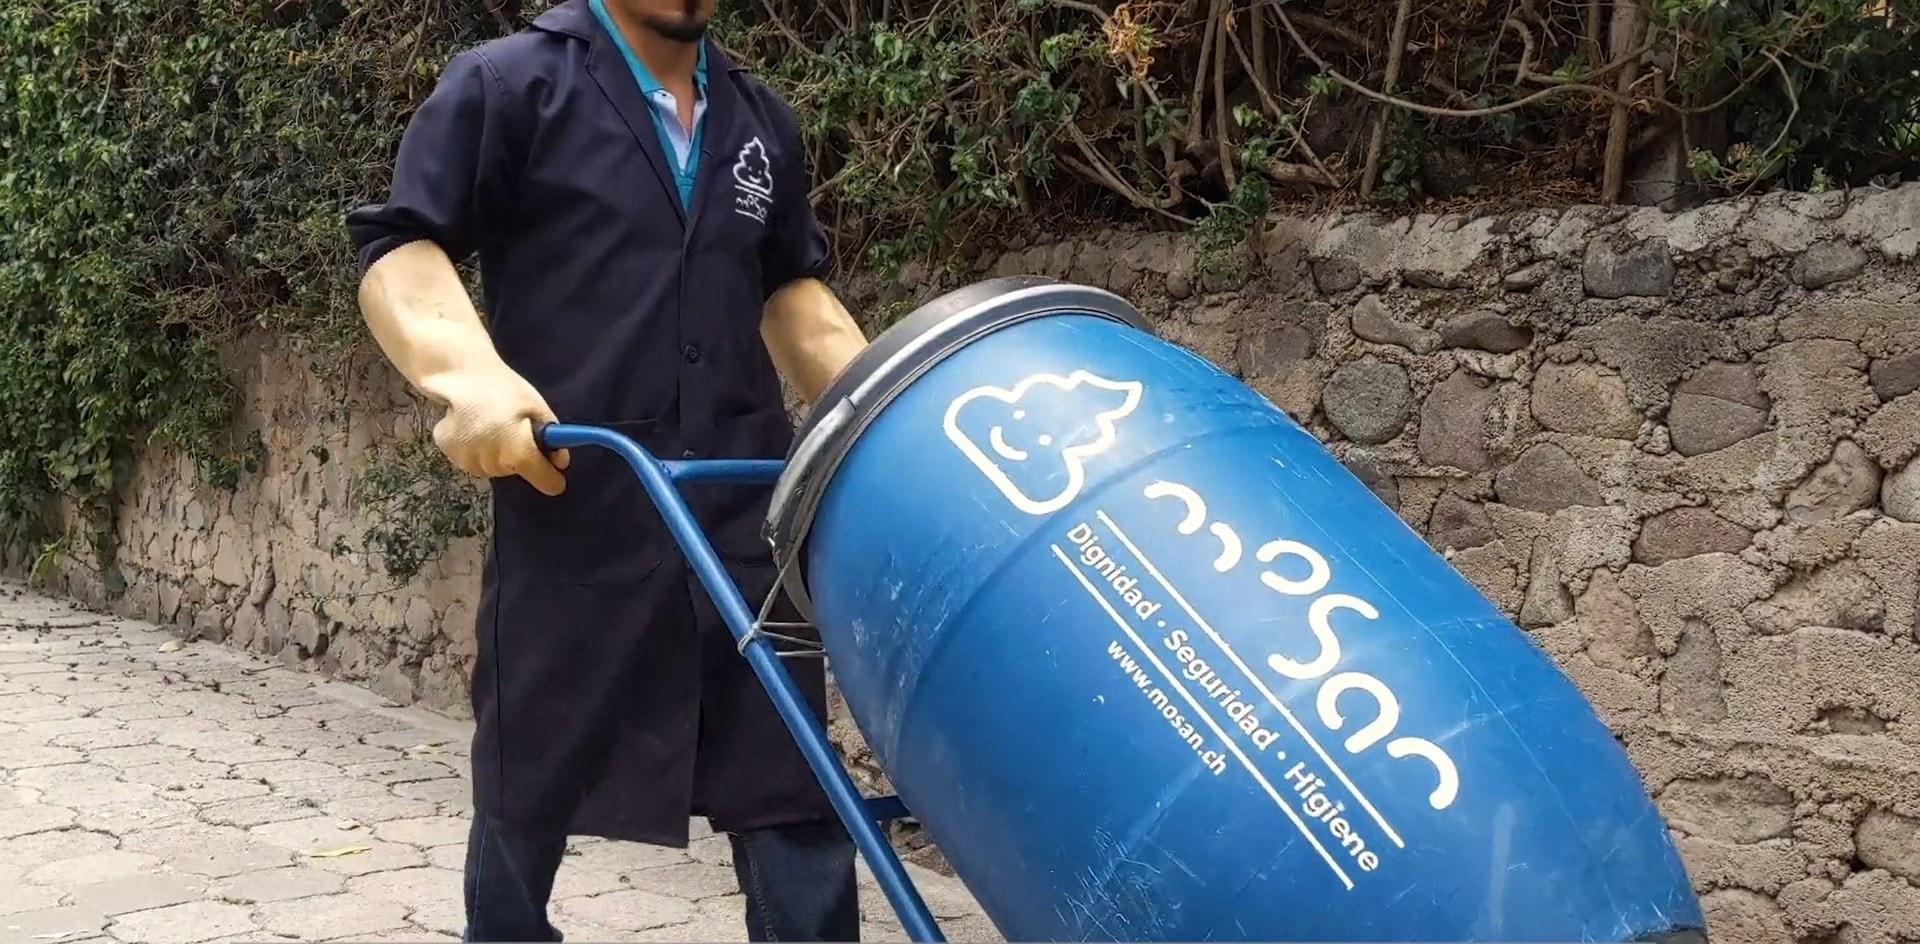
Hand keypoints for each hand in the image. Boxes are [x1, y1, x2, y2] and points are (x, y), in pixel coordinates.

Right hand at [429, 366, 570, 495]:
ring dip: (496, 452)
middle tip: (512, 426)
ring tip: (489, 423)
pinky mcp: (450, 456)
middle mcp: (494, 465)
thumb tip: (560, 462)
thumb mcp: (537, 407)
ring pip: (494, 466)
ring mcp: (469, 463)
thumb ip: (553, 437)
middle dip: (519, 454)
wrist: (461, 375)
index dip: (553, 477)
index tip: (553, 469)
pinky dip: (474, 447)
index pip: (547, 483)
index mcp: (519, 453)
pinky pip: (473, 459)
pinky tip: (471, 426)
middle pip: (516, 470)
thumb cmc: (503, 388)